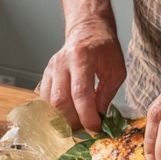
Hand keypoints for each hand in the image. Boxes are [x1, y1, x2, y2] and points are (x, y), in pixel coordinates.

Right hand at [39, 19, 125, 134]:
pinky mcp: (46, 75)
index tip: (95, 129)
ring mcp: (51, 69)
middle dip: (73, 121)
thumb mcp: (115, 70)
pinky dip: (54, 112)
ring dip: (62, 119)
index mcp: (81, 58)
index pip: (80, 93)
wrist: (88, 30)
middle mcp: (62, 63)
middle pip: (60, 100)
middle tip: (86, 130)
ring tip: (77, 125)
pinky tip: (66, 117)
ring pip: (49, 102)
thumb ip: (106, 94)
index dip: (87, 115)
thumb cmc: (104, 48)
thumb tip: (99, 118)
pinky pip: (44, 99)